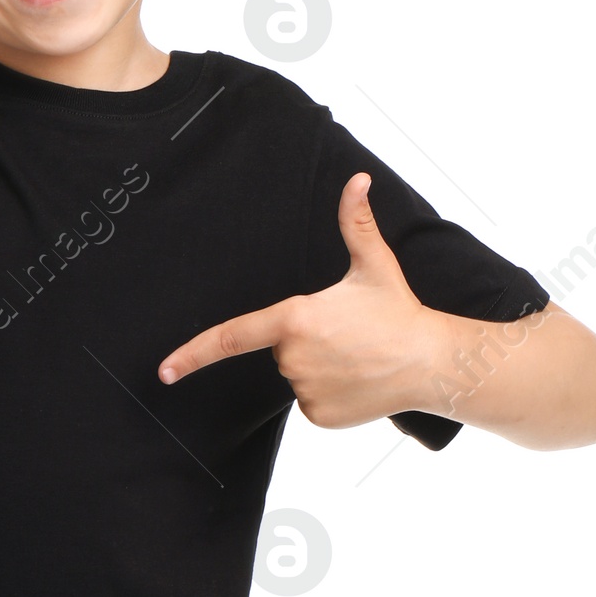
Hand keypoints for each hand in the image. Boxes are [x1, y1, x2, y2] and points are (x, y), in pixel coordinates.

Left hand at [157, 173, 440, 426]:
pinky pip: (310, 401)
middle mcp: (293, 359)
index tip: (164, 371)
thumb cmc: (397, 311)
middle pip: (280, 349)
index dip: (193, 354)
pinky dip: (329, 393)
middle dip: (305, 339)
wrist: (431, 363)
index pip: (232, 337)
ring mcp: (305, 391)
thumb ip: (355, 222)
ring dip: (318, 366)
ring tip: (357, 355)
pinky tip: (358, 380)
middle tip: (346, 333)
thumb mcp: (373, 264)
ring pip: (296, 375)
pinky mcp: (319, 417)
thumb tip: (357, 179)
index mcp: (294, 320)